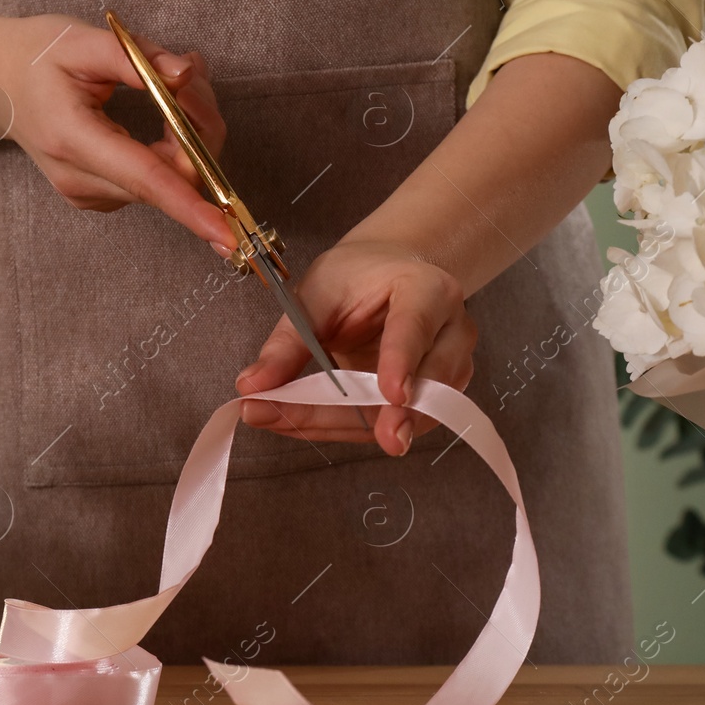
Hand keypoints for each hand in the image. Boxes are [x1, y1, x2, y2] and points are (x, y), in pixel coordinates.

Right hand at [0, 14, 235, 249]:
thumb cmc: (37, 58)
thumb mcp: (81, 41)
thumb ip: (137, 57)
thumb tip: (186, 75)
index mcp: (73, 140)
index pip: (144, 179)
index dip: (190, 207)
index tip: (225, 232)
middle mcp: (80, 179)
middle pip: (170, 176)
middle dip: (199, 126)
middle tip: (191, 71)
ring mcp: (89, 194)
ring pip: (171, 178)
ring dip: (190, 130)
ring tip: (175, 76)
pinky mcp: (100, 196)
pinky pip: (158, 177)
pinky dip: (176, 142)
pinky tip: (165, 104)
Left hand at [233, 239, 475, 455]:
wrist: (388, 277)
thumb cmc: (354, 279)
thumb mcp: (315, 296)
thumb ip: (288, 342)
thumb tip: (251, 386)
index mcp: (428, 290)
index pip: (417, 327)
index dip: (402, 361)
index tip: (391, 394)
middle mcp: (452, 333)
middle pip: (417, 385)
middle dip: (356, 413)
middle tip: (294, 421)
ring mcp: (453, 370)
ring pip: (404, 416)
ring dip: (341, 425)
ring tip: (282, 419)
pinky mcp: (439, 400)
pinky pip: (394, 425)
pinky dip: (347, 428)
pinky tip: (305, 421)